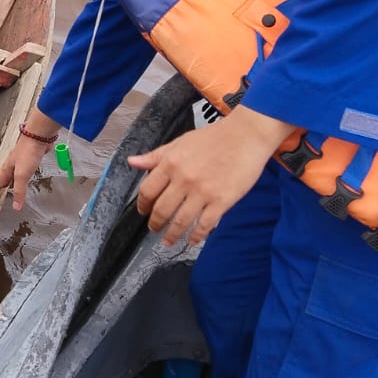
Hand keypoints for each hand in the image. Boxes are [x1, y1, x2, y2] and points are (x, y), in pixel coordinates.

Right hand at [0, 132, 52, 210]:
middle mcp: (11, 166)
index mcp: (6, 170)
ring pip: (10, 175)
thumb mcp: (22, 174)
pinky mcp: (28, 159)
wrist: (38, 135)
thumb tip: (16, 207)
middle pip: (0, 179)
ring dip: (6, 182)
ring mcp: (19, 162)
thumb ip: (20, 191)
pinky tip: (22, 177)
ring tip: (5, 188)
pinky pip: (21, 172)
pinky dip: (18, 177)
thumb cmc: (28, 152)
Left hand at [128, 107, 290, 246]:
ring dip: (172, 235)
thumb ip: (155, 156)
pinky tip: (193, 240)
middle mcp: (183, 179)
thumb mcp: (180, 142)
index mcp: (170, 163)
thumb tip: (132, 162)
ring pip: (180, 221)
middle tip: (154, 229)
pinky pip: (205, 225)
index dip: (143, 204)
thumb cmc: (213, 137)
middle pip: (162, 209)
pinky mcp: (221, 201)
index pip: (148, 190)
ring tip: (168, 241)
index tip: (143, 211)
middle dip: (155, 223)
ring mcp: (202, 192)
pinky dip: (196, 236)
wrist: (246, 136)